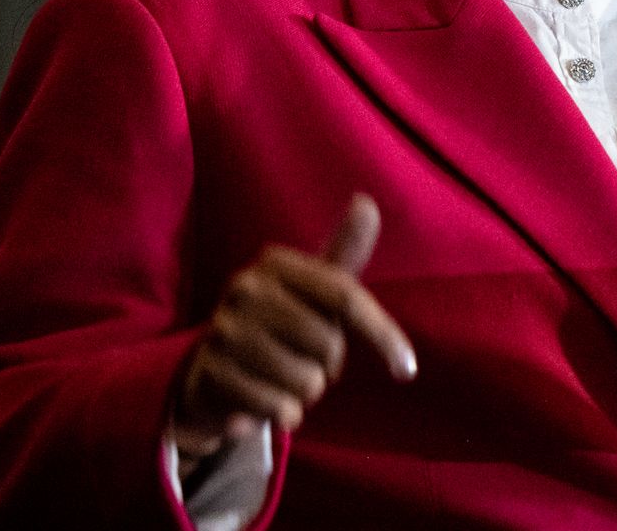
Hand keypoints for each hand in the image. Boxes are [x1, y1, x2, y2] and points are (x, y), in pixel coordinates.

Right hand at [171, 194, 416, 465]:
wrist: (213, 372)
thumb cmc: (281, 322)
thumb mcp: (314, 287)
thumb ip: (344, 251)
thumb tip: (367, 202)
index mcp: (275, 263)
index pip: (346, 298)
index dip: (383, 336)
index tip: (407, 369)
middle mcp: (244, 289)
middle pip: (327, 344)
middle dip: (328, 364)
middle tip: (304, 358)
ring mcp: (222, 331)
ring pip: (305, 381)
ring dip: (305, 393)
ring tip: (283, 378)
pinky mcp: (209, 376)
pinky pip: (277, 408)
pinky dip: (284, 414)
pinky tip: (265, 403)